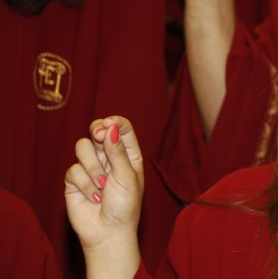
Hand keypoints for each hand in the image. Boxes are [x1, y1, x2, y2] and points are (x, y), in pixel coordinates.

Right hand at [65, 116, 142, 277]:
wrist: (108, 233)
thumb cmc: (125, 206)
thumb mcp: (127, 176)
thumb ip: (117, 151)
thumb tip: (110, 127)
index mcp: (127, 154)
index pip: (121, 128)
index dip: (114, 122)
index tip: (108, 124)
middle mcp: (109, 157)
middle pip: (98, 129)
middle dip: (97, 131)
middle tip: (100, 137)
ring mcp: (91, 167)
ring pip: (83, 147)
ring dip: (93, 166)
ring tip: (103, 185)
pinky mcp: (75, 180)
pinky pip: (73, 169)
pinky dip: (85, 184)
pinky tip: (94, 197)